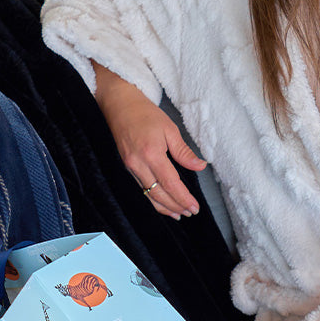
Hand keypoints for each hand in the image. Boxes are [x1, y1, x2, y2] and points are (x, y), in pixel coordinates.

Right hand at [93, 62, 205, 218]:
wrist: (120, 106)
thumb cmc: (145, 114)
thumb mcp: (170, 129)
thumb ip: (184, 152)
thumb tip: (200, 166)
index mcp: (151, 153)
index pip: (170, 183)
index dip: (183, 198)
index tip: (194, 207)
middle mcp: (138, 164)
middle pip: (158, 194)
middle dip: (175, 206)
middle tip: (190, 212)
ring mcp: (130, 167)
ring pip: (147, 195)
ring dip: (163, 207)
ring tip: (178, 214)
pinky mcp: (126, 168)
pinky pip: (140, 189)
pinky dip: (152, 200)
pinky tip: (161, 204)